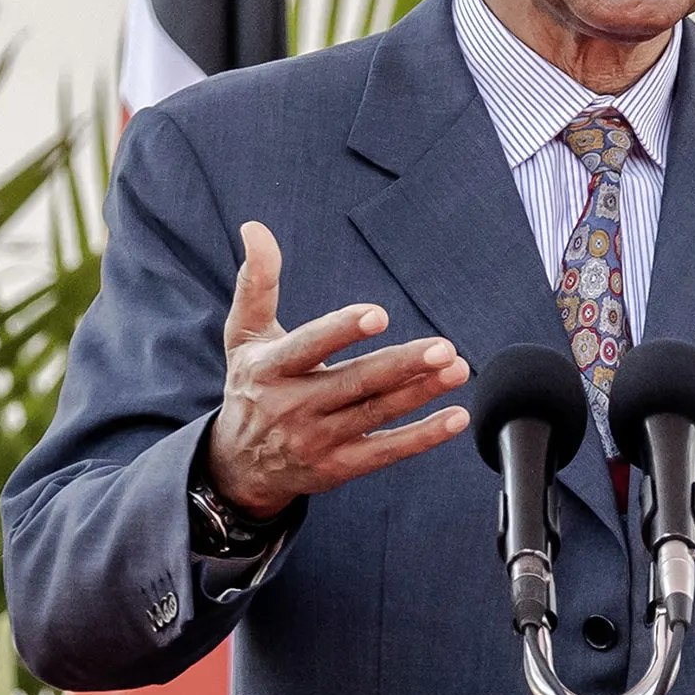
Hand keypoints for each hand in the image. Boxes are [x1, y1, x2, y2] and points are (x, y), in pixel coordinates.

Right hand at [207, 221, 470, 518]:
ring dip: (421, 393)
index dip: (342, 331)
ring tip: (457, 369)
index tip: (379, 315)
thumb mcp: (244, 334)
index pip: (308, 347)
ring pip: (376, 414)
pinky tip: (456, 418)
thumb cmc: (251, 384)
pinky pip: (386, 452)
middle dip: (402, 365)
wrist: (238, 465)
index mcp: (270, 368)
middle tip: (444, 347)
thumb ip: (256, 281)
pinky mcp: (338, 468)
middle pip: (355, 383)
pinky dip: (423, 436)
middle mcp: (293, 407)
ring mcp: (317, 441)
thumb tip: (255, 227)